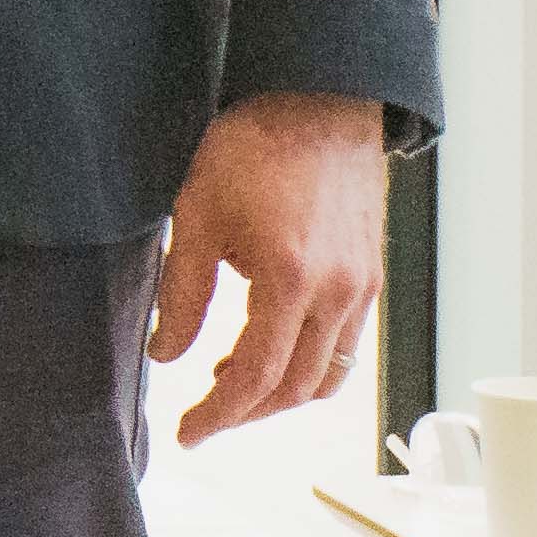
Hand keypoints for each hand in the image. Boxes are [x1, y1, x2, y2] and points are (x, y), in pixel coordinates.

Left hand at [153, 89, 383, 444]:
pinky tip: (266, 349)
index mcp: (290, 278)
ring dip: (278, 395)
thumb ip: (180, 294)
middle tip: (202, 421)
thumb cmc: (251, 148)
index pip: (254, 376)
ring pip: (327, 376)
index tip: (187, 432)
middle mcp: (339, 293)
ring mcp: (363, 289)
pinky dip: (307, 366)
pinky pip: (344, 347)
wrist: (318, 103)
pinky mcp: (371, 279)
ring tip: (228, 386)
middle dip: (245, 414)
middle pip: (295, 388)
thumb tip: (165, 355)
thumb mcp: (194, 215)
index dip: (217, 414)